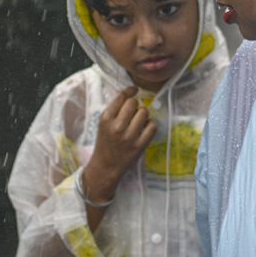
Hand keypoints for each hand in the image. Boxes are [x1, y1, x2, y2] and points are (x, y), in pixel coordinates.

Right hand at [81, 87, 155, 216]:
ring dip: (143, 115)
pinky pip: (152, 126)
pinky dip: (150, 125)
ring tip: (138, 122)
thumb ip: (115, 109)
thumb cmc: (105, 142)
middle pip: (134, 103)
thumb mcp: (104, 124)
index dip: (130, 91)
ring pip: (144, 113)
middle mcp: (117, 127)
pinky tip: (144, 129)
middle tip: (133, 114)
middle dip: (135, 105)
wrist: (105, 167)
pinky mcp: (139, 146)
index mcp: (105, 119)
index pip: (121, 97)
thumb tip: (133, 92)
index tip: (135, 89)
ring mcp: (129, 137)